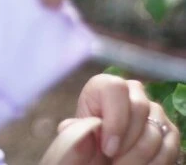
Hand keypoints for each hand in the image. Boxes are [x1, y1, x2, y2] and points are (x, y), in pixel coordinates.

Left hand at [57, 74, 180, 163]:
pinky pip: (169, 146)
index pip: (115, 88)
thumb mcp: (75, 142)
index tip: (107, 149)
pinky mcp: (168, 130)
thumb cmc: (87, 147)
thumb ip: (75, 138)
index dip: (114, 120)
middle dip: (126, 143)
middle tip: (114, 162)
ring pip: (155, 131)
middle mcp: (132, 92)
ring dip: (139, 157)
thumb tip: (83, 136)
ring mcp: (153, 110)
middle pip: (139, 108)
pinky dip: (154, 163)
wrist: (102, 159)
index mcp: (103, 86)